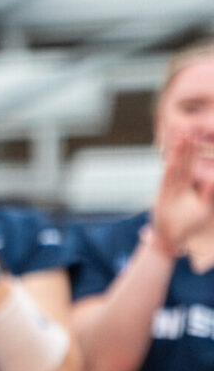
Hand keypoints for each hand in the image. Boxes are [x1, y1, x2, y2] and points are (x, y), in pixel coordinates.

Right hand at [149, 131, 213, 256]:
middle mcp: (179, 184)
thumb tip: (213, 180)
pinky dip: (168, 168)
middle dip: (186, 148)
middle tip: (188, 132)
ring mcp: (170, 188)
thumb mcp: (204, 209)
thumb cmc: (188, 225)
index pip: (192, 165)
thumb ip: (208, 194)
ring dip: (177, 154)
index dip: (194, 152)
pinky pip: (166, 179)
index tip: (195, 138)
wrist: (170, 238)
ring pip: (175, 167)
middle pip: (183, 163)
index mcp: (189, 186)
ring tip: (180, 139)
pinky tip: (171, 158)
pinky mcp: (162, 194)